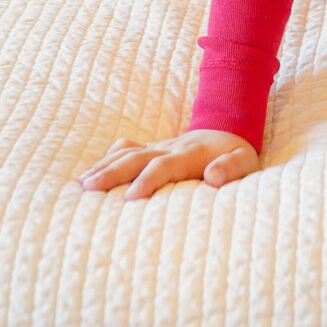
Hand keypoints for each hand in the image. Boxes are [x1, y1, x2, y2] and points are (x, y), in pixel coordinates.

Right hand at [77, 130, 259, 200]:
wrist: (229, 129)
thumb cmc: (237, 154)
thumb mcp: (245, 161)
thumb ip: (231, 169)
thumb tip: (213, 177)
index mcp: (191, 154)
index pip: (164, 165)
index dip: (147, 179)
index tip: (130, 196)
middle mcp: (169, 148)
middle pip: (136, 157)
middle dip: (112, 172)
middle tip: (89, 189)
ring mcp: (158, 146)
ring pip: (126, 152)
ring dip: (103, 166)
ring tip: (82, 184)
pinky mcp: (151, 148)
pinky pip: (125, 149)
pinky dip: (106, 159)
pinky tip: (90, 174)